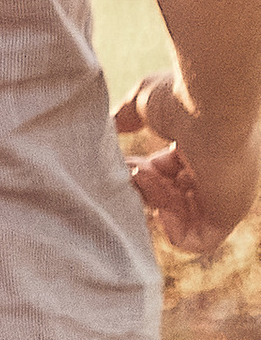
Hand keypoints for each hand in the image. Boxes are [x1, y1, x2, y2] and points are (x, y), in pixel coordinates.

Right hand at [117, 71, 260, 253]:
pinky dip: (174, 230)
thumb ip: (128, 116)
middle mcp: (216, 173)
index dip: (143, 172)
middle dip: (144, 188)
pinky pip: (198, 242)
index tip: (123, 163)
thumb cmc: (182, 97)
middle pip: (173, 196)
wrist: (210, 102)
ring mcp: (224, 194)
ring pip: (181, 217)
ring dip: (155, 202)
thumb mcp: (144, 104)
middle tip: (128, 172)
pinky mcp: (228, 213)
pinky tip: (166, 204)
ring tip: (147, 179)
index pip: (170, 173)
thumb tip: (111, 123)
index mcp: (203, 148)